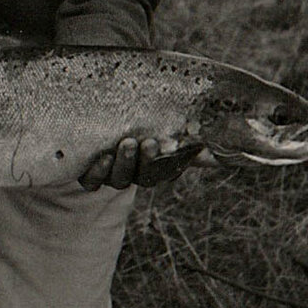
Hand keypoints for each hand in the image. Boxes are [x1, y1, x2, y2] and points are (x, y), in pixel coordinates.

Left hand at [79, 137, 202, 190]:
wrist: (86, 135)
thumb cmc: (130, 127)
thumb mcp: (156, 130)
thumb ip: (184, 139)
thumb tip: (220, 147)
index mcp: (153, 165)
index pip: (168, 168)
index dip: (172, 162)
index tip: (173, 144)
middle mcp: (133, 173)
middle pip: (145, 175)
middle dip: (149, 160)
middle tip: (150, 143)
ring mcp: (110, 175)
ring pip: (120, 177)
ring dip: (126, 162)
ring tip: (127, 143)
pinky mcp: (87, 174)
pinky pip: (92, 180)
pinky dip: (98, 171)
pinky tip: (103, 158)